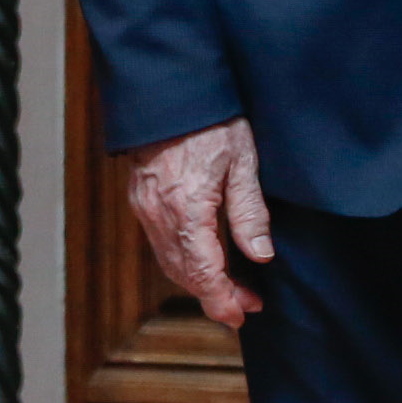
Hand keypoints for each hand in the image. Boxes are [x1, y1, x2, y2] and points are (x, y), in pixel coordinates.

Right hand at [124, 118, 272, 328]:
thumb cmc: (211, 118)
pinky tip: (205, 258)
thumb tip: (260, 254)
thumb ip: (250, 212)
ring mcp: (144, 207)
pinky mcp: (141, 198)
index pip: (203, 271)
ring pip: (169, 262)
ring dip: (199, 280)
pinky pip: (160, 243)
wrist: (171, 88)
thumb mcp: (242, 161)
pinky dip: (183, 261)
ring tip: (231, 286)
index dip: (223, 299)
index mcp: (186, 208)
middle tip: (246, 304)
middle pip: (184, 273)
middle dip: (214, 295)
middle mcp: (158, 213)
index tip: (243, 314)